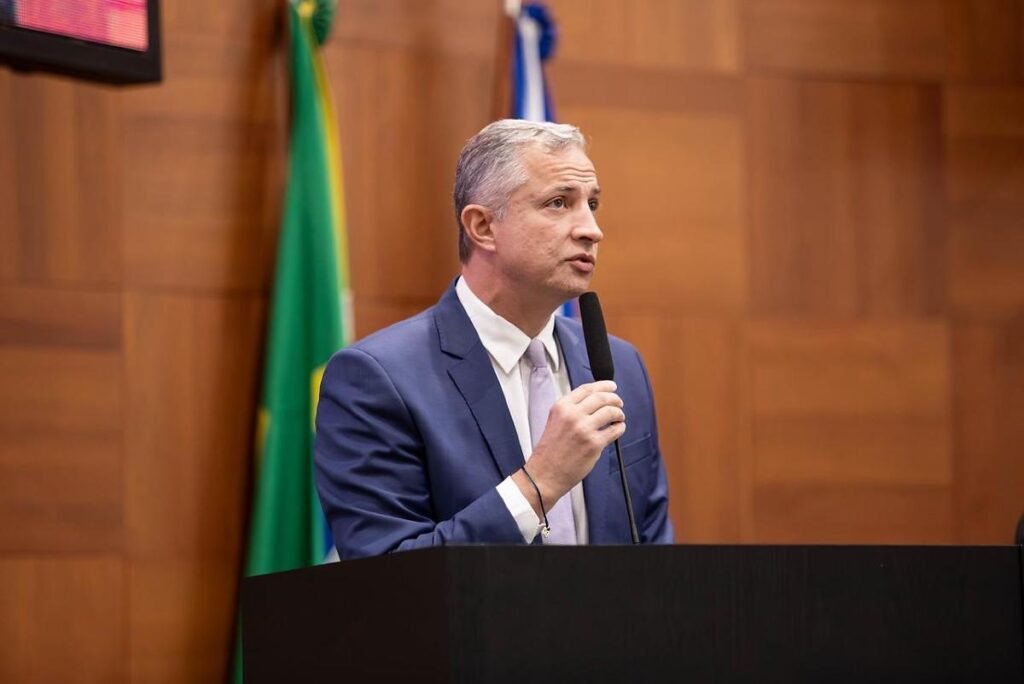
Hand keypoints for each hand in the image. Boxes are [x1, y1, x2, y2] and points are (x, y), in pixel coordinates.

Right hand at [512, 381, 624, 516]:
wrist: (544, 474)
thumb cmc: (550, 451)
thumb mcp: (555, 421)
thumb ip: (571, 410)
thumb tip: (594, 402)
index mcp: (561, 407)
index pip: (587, 389)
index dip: (603, 385)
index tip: (611, 386)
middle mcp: (572, 414)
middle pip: (601, 397)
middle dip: (614, 398)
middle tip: (619, 402)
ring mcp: (584, 428)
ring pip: (611, 411)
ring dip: (619, 413)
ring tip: (619, 417)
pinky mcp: (594, 443)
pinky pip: (614, 430)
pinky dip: (620, 427)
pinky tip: (618, 429)